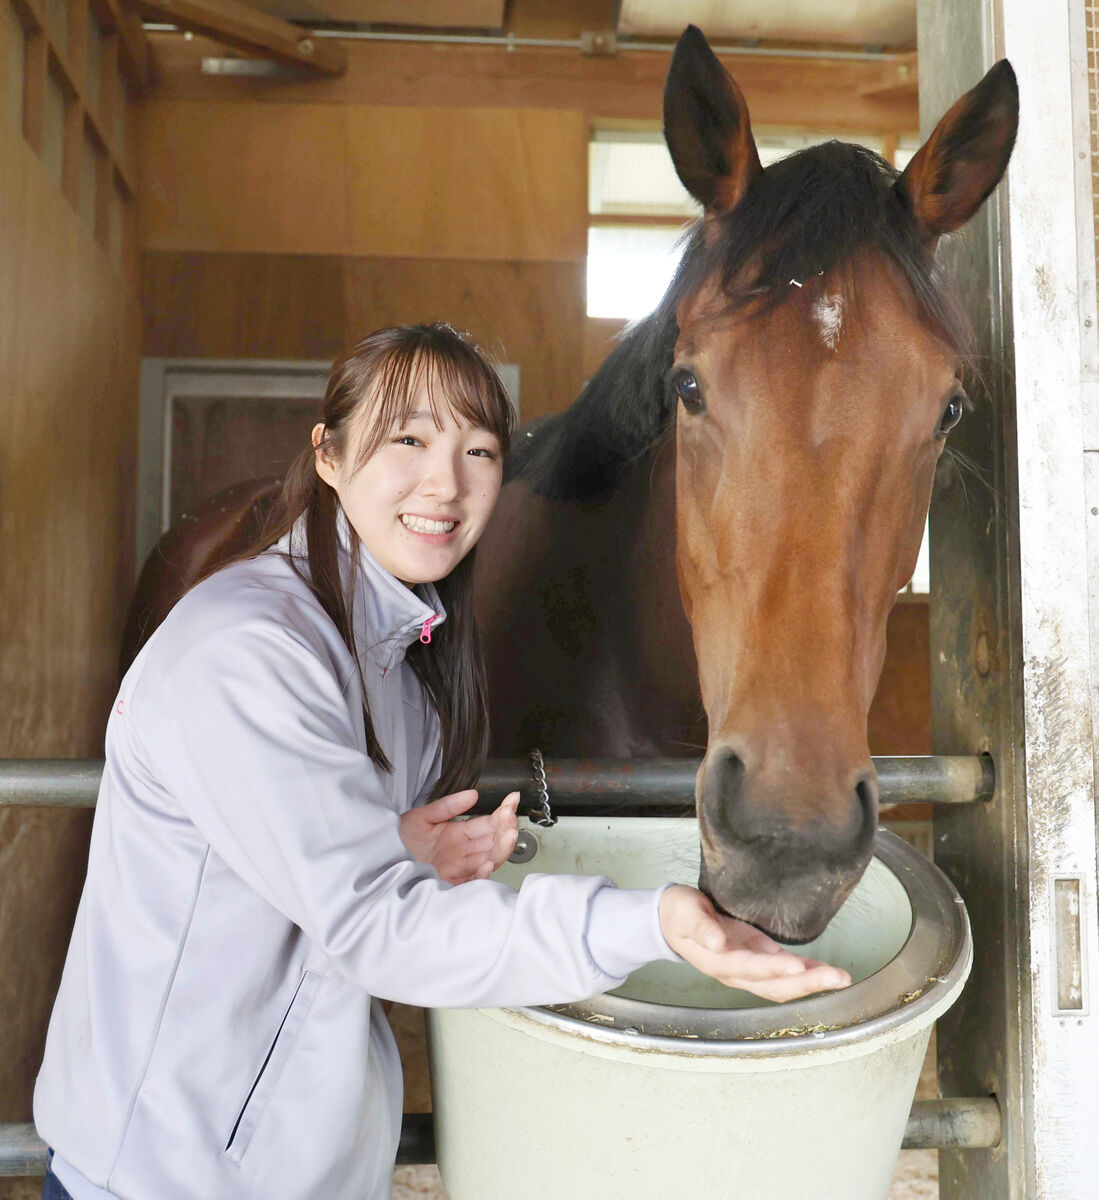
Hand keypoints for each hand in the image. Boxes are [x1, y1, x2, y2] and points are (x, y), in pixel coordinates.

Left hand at [399, 790, 519, 884]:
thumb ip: (447, 806)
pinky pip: (471, 882)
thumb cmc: (396, 841)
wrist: (376, 861)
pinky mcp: (449, 885)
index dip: (503, 812)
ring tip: (508, 835)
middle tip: (511, 818)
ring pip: (489, 860)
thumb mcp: (421, 818)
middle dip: (506, 829)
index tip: (512, 800)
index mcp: (459, 835)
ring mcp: (458, 869)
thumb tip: (473, 794)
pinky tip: (487, 863)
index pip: (488, 823)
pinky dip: (481, 875)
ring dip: (501, 848)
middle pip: (493, 842)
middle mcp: (462, 852)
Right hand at [658, 885, 851, 1002]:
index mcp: (717, 961)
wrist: (671, 920)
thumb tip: (717, 943)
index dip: (772, 969)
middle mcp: (736, 971)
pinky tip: (825, 970)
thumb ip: (700, 927)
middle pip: (774, 985)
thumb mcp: (684, 912)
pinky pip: (784, 972)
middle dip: (806, 983)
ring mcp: (749, 967)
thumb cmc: (678, 913)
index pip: (748, 967)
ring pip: (783, 984)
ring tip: (840, 978)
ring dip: (812, 982)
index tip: (796, 965)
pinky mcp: (757, 957)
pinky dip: (806, 973)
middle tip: (836, 977)